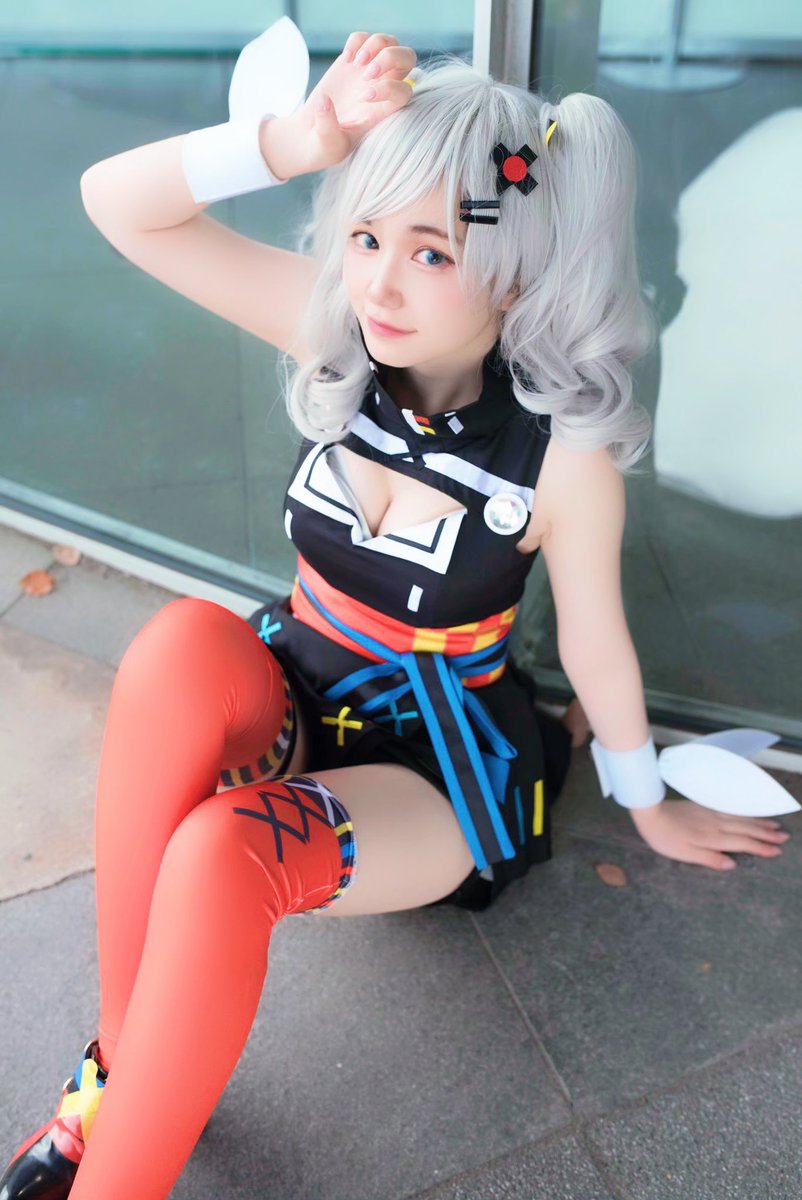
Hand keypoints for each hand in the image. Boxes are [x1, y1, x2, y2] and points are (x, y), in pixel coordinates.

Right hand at [296, 31, 416, 173]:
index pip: (404, 92)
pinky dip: (357, 41)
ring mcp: (368, 72)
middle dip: (390, 58)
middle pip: (407, 59)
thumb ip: (327, 125)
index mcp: (384, 111)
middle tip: (366, 74)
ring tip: (356, 62)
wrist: (312, 133)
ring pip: (390, 42)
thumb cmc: (325, 144)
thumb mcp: (327, 142)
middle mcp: (382, 88)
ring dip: (375, 45)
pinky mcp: (352, 62)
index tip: (364, 97)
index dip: (390, 89)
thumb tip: (325, 100)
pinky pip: (364, 38)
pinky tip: (346, 58)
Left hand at [630, 799, 789, 869]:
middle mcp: (715, 824)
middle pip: (746, 829)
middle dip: (766, 834)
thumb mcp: (684, 854)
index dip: (761, 847)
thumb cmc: (664, 837)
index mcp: (712, 838)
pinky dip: (744, 812)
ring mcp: (710, 813)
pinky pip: (731, 809)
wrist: (650, 812)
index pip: (742, 843)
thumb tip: (732, 865)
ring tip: (774, 825)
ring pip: (741, 818)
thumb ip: (709, 858)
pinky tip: (749, 813)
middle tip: (784, 837)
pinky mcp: (704, 806)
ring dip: (759, 822)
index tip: (777, 851)